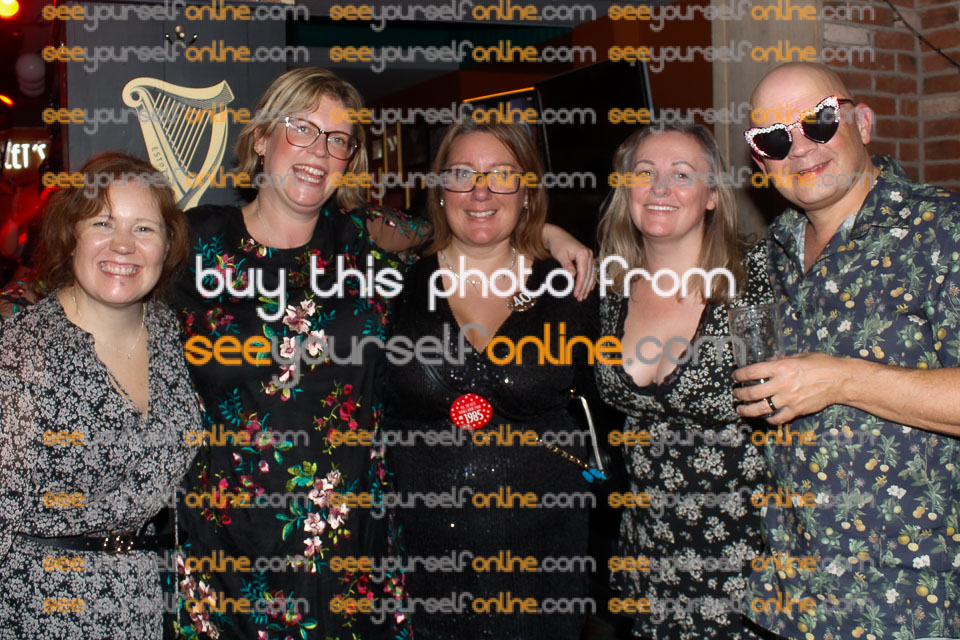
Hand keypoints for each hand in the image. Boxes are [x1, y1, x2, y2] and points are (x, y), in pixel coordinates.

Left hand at [542, 224, 594, 300]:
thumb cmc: (557, 244)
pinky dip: (590, 281)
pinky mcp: (587, 258)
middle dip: (584, 288)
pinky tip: (589, 288)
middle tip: (579, 298)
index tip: (576, 293)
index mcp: (583, 253)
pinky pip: (591, 272)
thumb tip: (573, 275)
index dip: (580, 284)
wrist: (556, 236)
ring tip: (583, 296)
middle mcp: (589, 254)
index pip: (583, 272)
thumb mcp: (560, 255)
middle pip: (589, 275)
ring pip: (591, 274)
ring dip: (588, 286)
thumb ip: (567, 265)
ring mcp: (589, 256)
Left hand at [732, 353, 850, 423]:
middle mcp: (782, 384)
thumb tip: (768, 362)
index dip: (739, 375)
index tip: (736, 376)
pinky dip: (769, 419)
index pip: (751, 372)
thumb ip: (781, 360)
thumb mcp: (799, 356)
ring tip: (740, 409)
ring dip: (747, 410)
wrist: (840, 380)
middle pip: (751, 393)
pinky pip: (777, 418)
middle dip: (739, 394)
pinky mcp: (796, 410)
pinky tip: (765, 417)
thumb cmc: (821, 365)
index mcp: (781, 367)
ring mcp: (788, 399)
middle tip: (735, 394)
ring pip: (760, 408)